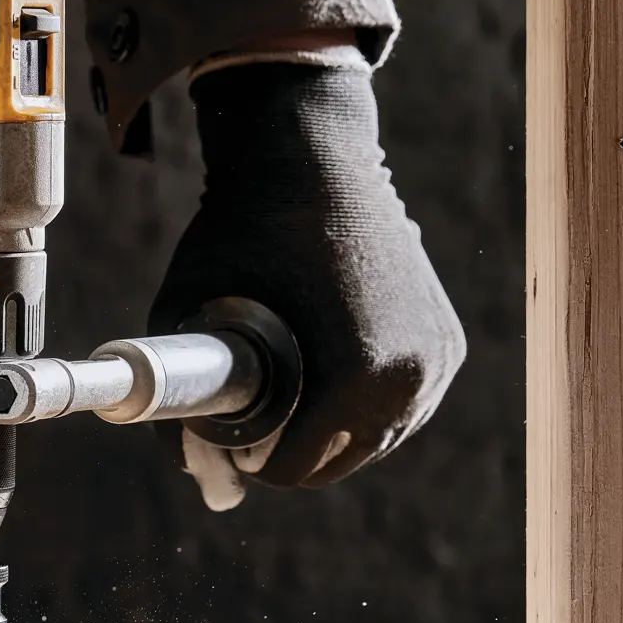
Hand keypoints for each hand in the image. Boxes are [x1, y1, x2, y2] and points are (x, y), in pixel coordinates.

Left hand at [151, 60, 464, 509]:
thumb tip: (182, 465)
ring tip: (289, 418)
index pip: (299, 465)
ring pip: (379, 438)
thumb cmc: (243, 231)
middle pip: (344, 461)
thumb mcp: (187, 310)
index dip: (255, 464)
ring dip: (335, 439)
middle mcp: (412, 374)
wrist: (312, 157)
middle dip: (296, 457)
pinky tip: (331, 399)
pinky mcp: (447, 342)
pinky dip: (369, 411)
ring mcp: (437, 358)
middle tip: (255, 437)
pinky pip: (404, 406)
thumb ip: (176, 395)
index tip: (229, 446)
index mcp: (359, 373)